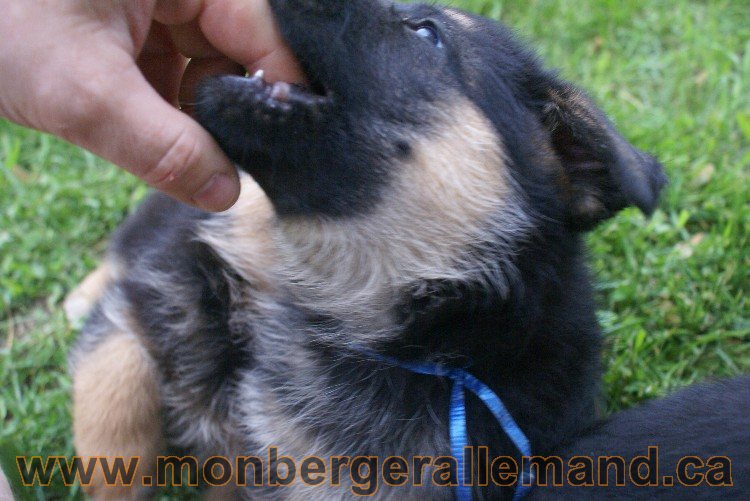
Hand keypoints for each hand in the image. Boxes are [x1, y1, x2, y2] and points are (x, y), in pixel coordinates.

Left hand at [0, 0, 302, 210]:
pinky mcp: (139, 30)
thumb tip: (227, 194)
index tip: (283, 153)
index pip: (264, 30)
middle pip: (241, 52)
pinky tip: (153, 134)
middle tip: (222, 164)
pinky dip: (172, 112)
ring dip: (200, 117)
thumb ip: (160, 146)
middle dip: (232, 111)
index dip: (279, 92)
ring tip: (178, 150)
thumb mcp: (82, 92)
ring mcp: (160, 7)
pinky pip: (179, 75)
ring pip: (211, 69)